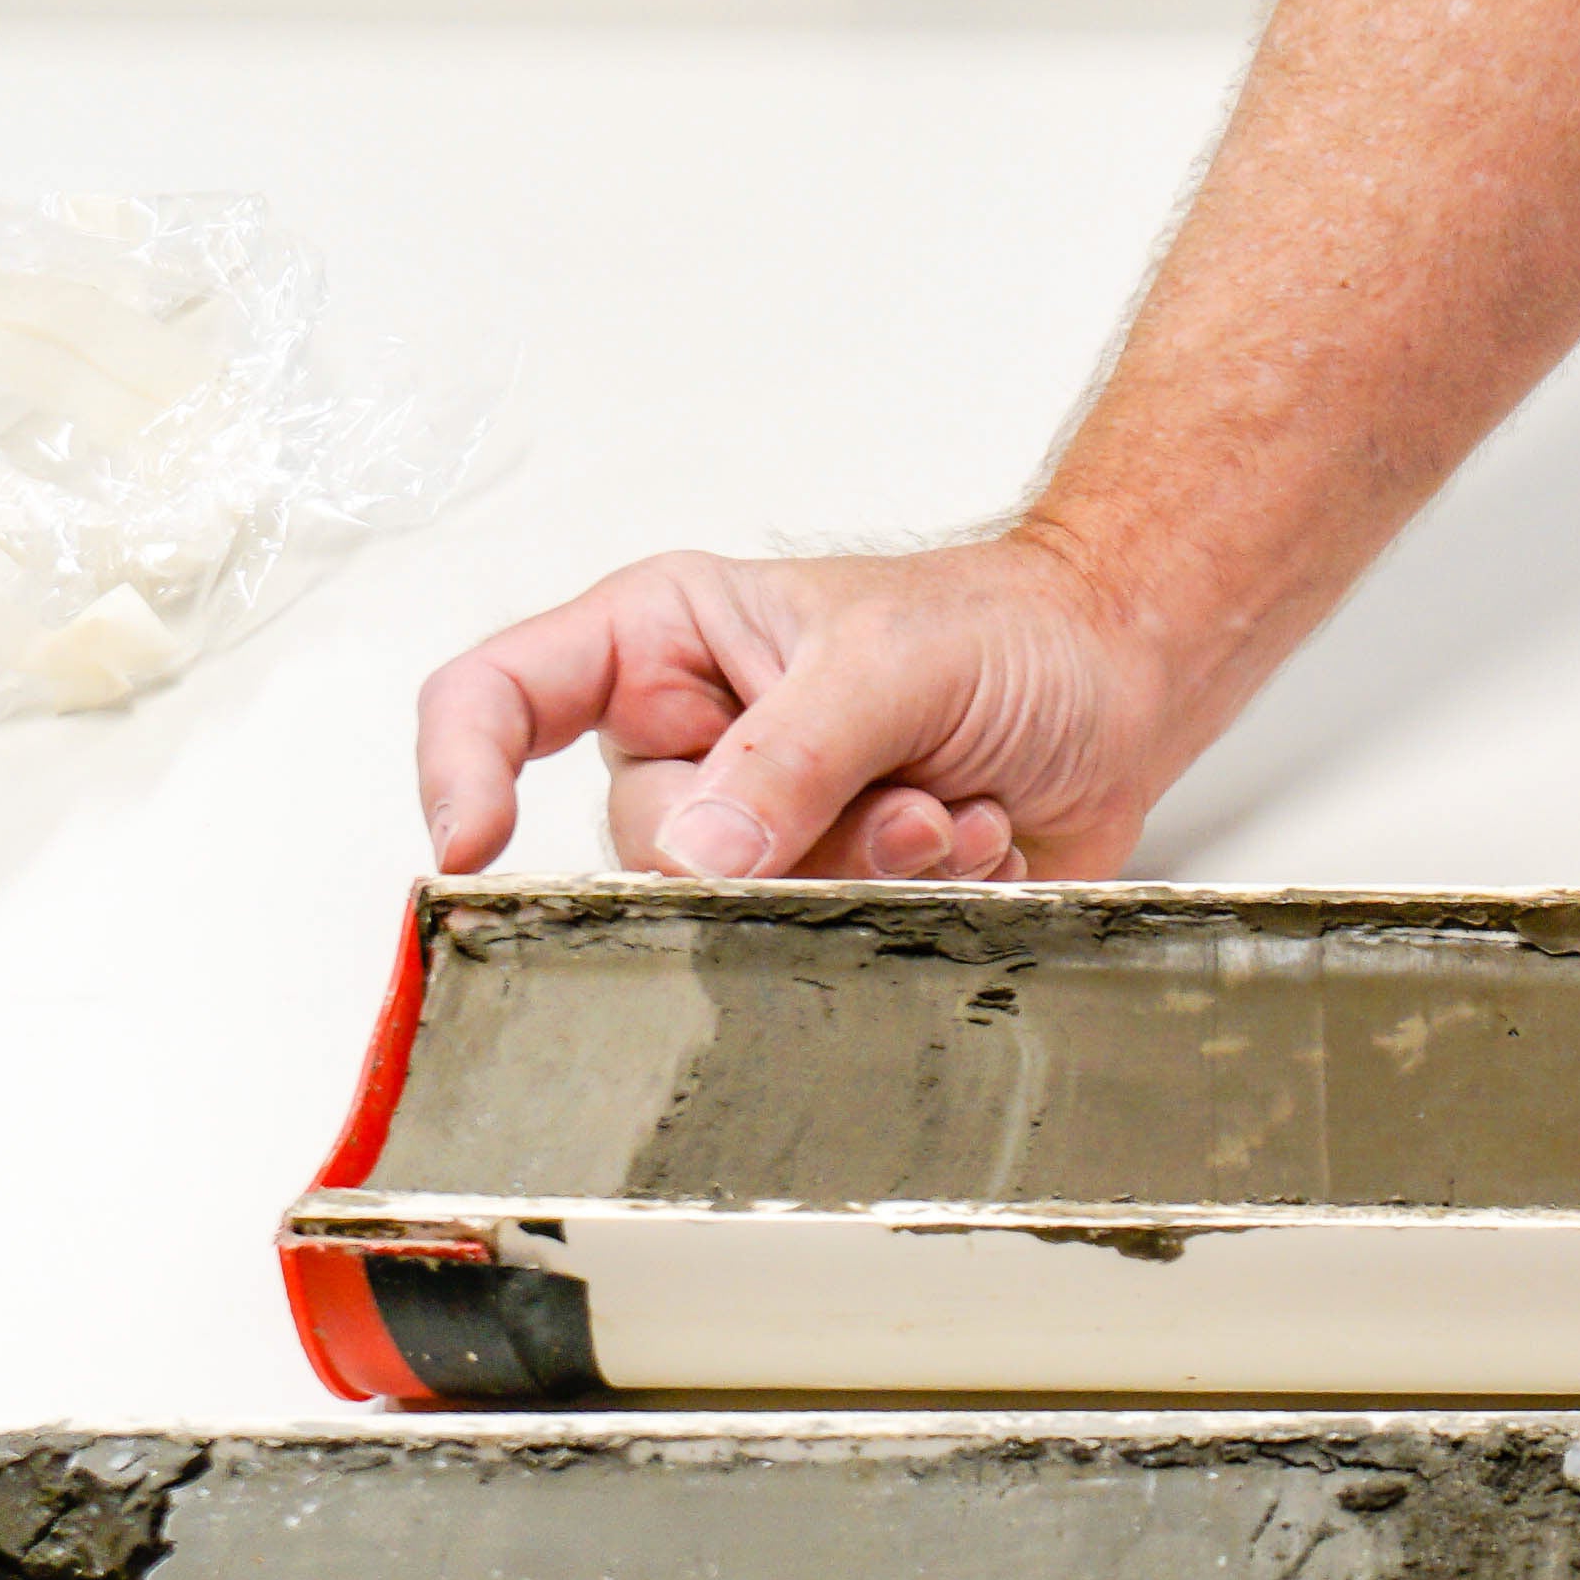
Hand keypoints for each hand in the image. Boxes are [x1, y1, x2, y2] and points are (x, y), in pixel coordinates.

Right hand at [414, 535, 1181, 879]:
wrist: (1118, 681)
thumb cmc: (1004, 629)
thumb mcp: (892, 662)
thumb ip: (793, 754)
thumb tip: (698, 854)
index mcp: (664, 644)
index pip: (501, 695)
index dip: (460, 768)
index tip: (473, 845)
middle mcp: (692, 743)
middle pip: (640, 849)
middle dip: (780, 845)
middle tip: (899, 796)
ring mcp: (757, 832)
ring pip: (737, 916)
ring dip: (868, 874)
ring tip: (949, 807)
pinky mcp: (826, 898)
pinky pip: (824, 949)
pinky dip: (915, 906)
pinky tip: (971, 844)